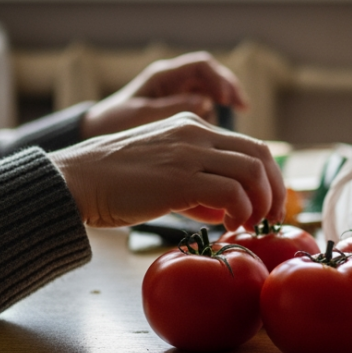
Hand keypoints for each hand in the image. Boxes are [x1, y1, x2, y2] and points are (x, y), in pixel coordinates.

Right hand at [51, 113, 284, 230]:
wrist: (75, 180)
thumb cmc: (113, 184)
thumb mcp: (162, 173)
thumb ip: (197, 186)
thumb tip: (227, 209)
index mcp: (191, 126)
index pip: (249, 145)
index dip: (269, 177)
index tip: (268, 205)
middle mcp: (194, 132)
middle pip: (260, 154)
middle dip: (275, 189)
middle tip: (271, 218)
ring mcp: (188, 152)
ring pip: (252, 170)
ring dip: (261, 202)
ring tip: (250, 225)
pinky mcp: (180, 178)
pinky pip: (232, 192)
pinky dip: (241, 211)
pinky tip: (229, 226)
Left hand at [81, 52, 246, 138]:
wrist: (96, 136)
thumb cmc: (114, 124)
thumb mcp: (141, 116)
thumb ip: (172, 109)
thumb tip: (206, 104)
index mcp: (162, 76)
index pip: (201, 66)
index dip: (219, 79)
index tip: (226, 99)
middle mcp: (172, 81)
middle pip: (212, 75)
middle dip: (229, 89)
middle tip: (243, 108)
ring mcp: (176, 94)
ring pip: (211, 91)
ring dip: (225, 103)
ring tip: (233, 119)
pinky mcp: (178, 110)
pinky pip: (205, 107)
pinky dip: (215, 116)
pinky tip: (218, 133)